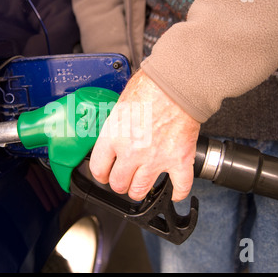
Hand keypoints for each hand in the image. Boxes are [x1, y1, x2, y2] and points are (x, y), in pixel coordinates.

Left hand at [90, 69, 200, 201]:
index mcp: (114, 137)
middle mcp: (132, 152)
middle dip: (119, 184)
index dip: (101, 174)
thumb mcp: (119, 106)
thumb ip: (114, 127)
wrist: (177, 84)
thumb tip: (112, 136)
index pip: (98, 169)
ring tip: (141, 185)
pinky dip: (176, 192)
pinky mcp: (179, 160)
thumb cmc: (149, 87)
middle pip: (119, 184)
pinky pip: (178, 187)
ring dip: (140, 191)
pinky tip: (173, 191)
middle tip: (123, 179)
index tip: (104, 174)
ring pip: (141, 190)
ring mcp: (156, 159)